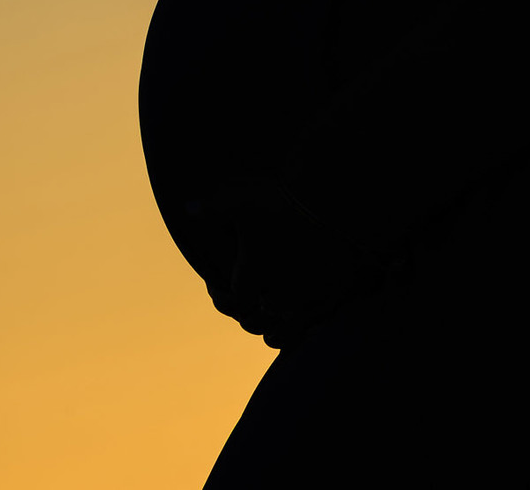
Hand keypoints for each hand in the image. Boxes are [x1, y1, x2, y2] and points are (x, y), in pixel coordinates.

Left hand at [199, 174, 386, 347]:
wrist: (342, 213)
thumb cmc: (289, 206)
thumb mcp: (247, 199)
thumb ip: (216, 207)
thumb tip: (187, 209)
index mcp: (250, 277)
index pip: (229, 299)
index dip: (220, 293)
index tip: (216, 283)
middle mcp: (273, 299)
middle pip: (251, 318)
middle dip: (243, 309)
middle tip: (241, 297)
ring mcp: (301, 305)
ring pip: (275, 329)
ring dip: (267, 322)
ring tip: (265, 310)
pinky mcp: (328, 305)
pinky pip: (304, 330)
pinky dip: (293, 329)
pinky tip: (292, 321)